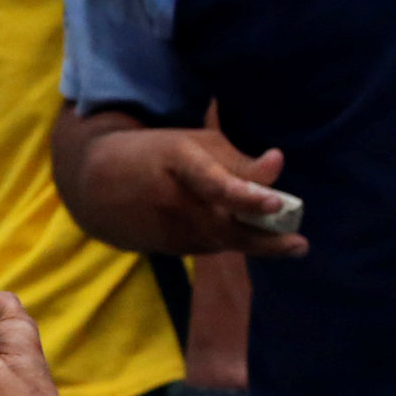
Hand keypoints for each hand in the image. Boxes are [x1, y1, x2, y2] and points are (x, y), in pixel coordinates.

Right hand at [143, 129, 308, 258]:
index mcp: (179, 161)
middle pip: (226, 226)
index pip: (215, 183)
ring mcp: (169, 230)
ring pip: (224, 240)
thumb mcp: (195, 145)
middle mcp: (173, 200)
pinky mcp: (169, 250)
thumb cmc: (158, 154)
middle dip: (266, 240)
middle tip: (299, 245)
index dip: (246, 196)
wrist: (96, 185)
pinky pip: (212, 245)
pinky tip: (235, 229)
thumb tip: (278, 165)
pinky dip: (230, 239)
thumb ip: (238, 161)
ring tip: (286, 239)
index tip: (276, 202)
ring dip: (255, 240)